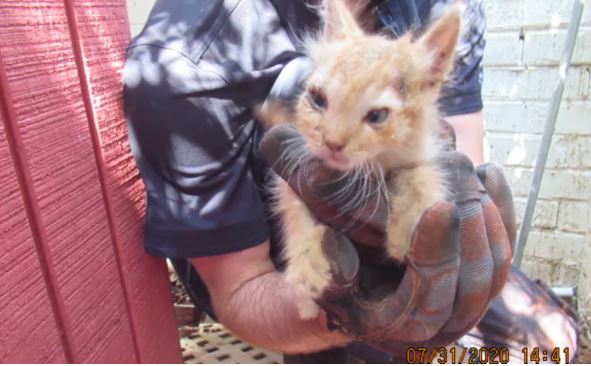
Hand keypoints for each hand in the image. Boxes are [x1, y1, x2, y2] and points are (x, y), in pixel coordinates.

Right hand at [259, 124, 514, 351]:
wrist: (340, 266)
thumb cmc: (321, 252)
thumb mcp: (303, 244)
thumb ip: (307, 246)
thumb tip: (331, 249)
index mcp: (387, 320)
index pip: (426, 298)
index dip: (435, 255)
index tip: (438, 207)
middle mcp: (429, 319)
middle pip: (471, 286)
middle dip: (468, 234)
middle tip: (459, 182)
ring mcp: (456, 300)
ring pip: (492, 271)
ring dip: (488, 224)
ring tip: (471, 177)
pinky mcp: (470, 276)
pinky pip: (500, 253)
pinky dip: (501, 214)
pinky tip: (489, 175)